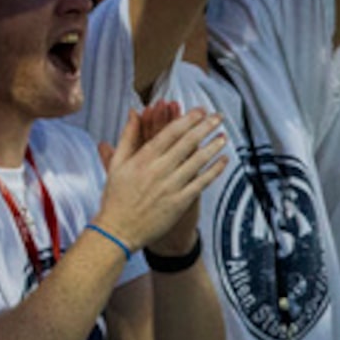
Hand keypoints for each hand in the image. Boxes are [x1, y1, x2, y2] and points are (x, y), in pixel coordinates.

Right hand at [95, 102, 228, 252]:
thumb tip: (133, 112)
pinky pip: (202, 182)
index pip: (169, 133)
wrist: (119, 229)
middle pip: (187, 143)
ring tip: (224, 135)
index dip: (187, 120)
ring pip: (197, 161)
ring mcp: (171, 186)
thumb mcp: (116, 163)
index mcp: (142, 159)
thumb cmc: (116, 196)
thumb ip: (127, 136)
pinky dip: (214, 170)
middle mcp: (158, 170)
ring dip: (213, 146)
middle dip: (205, 127)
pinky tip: (223, 160)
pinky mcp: (180, 202)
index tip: (199, 111)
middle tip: (218, 116)